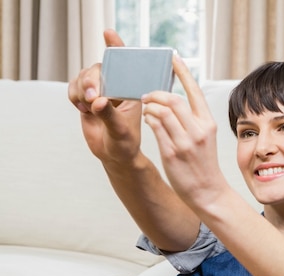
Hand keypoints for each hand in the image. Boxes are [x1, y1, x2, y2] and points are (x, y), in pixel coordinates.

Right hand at [67, 29, 142, 166]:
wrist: (115, 155)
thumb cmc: (125, 144)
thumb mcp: (120, 131)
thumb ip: (109, 115)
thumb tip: (97, 102)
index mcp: (131, 89)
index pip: (124, 64)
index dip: (116, 47)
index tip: (108, 33)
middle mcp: (116, 86)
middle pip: (98, 69)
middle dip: (92, 80)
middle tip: (93, 98)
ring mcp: (100, 91)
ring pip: (83, 77)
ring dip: (82, 89)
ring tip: (89, 107)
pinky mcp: (86, 98)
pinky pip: (73, 87)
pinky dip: (74, 96)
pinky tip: (84, 109)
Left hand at [141, 52, 227, 210]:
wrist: (208, 192)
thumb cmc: (203, 165)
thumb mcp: (204, 138)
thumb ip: (191, 120)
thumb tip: (170, 101)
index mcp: (208, 123)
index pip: (194, 91)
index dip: (182, 72)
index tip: (173, 58)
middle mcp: (198, 130)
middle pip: (173, 99)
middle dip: (156, 93)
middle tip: (147, 95)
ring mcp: (185, 142)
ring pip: (161, 112)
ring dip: (150, 106)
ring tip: (147, 108)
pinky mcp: (172, 153)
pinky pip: (155, 128)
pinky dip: (149, 119)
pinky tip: (148, 120)